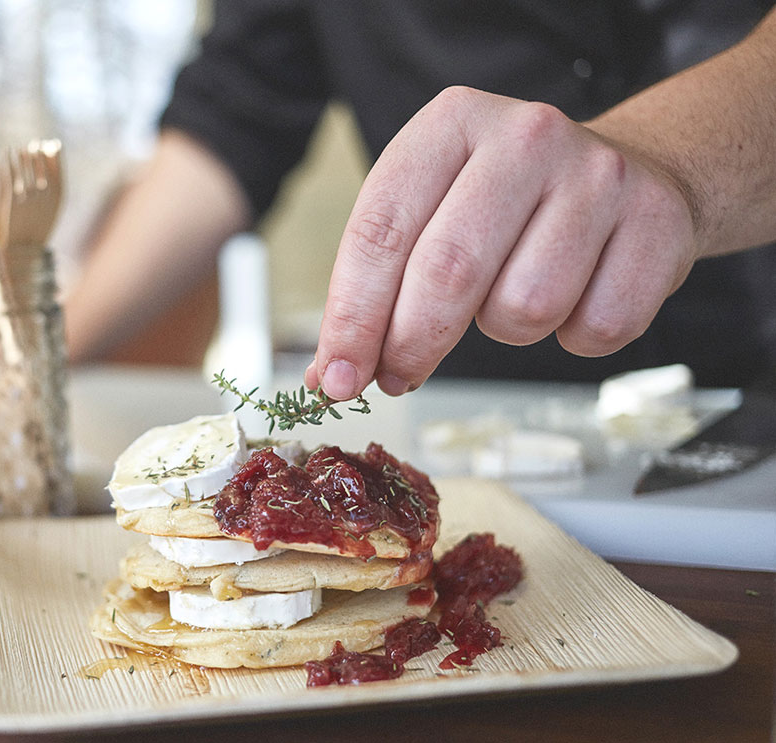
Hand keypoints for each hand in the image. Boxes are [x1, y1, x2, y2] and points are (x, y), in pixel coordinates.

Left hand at [305, 86, 698, 398]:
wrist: (629, 174)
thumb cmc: (507, 205)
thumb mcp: (432, 209)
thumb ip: (381, 280)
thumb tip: (335, 370)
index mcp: (451, 123)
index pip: (380, 231)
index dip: (351, 318)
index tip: (334, 379)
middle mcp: (525, 137)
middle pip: (447, 272)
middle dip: (410, 344)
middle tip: (396, 376)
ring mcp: (598, 176)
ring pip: (524, 308)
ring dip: (506, 330)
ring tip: (512, 296)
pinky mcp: (657, 223)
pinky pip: (596, 328)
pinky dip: (574, 336)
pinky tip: (574, 298)